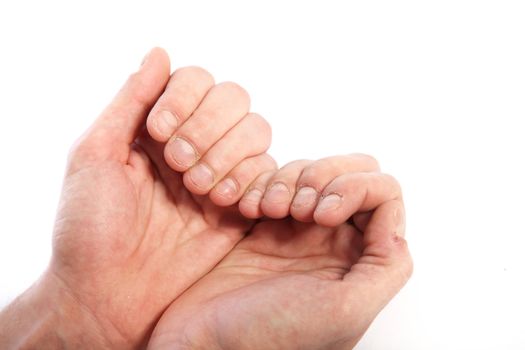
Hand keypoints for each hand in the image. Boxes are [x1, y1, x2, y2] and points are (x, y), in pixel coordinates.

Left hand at [0, 48, 273, 347]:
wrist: (109, 296)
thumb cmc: (89, 227)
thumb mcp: (95, 154)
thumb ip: (131, 100)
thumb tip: (160, 53)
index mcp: (157, 127)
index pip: (195, 81)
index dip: (185, 98)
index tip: (159, 133)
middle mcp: (193, 144)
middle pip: (233, 99)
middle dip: (210, 126)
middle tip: (180, 165)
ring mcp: (220, 173)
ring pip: (257, 130)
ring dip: (231, 153)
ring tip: (200, 190)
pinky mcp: (240, 206)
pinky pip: (268, 173)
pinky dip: (253, 180)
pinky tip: (225, 204)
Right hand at [149, 155, 412, 348]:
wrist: (205, 343)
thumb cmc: (269, 338)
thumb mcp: (344, 311)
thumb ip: (386, 267)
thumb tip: (393, 226)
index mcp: (361, 262)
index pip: (383, 196)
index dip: (356, 190)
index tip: (322, 213)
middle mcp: (335, 242)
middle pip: (351, 174)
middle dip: (325, 177)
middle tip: (297, 207)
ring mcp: (299, 231)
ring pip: (312, 173)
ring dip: (290, 180)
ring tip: (268, 210)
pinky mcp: (266, 224)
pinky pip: (276, 181)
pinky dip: (265, 183)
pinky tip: (252, 209)